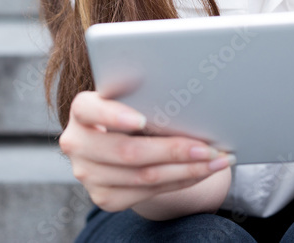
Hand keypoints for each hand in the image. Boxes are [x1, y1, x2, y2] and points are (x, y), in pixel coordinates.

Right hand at [58, 90, 235, 211]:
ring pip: (144, 176)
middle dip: (173, 150)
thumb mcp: (131, 97)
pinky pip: (149, 193)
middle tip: (207, 147)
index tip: (143, 120)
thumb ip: (143, 96)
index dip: (116, 116)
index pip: (90, 110)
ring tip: (217, 161)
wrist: (121, 138)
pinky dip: (181, 182)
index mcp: (81, 110)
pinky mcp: (103, 198)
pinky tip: (202, 172)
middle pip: (127, 151)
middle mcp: (76, 143)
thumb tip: (187, 97)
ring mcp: (87, 174)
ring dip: (187, 170)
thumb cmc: (131, 107)